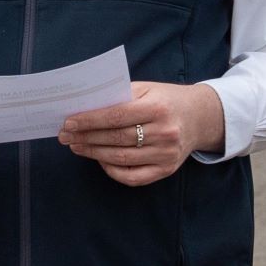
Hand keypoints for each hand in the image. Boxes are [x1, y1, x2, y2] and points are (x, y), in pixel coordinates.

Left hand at [58, 81, 224, 186]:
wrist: (200, 117)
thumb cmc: (165, 100)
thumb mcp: (146, 89)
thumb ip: (118, 97)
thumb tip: (83, 108)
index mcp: (158, 107)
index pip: (116, 116)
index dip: (89, 120)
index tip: (68, 122)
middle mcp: (165, 132)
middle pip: (116, 139)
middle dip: (86, 138)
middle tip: (65, 136)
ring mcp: (166, 154)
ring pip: (121, 158)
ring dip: (93, 153)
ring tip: (76, 146)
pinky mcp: (166, 170)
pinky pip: (133, 176)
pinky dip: (112, 170)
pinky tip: (99, 160)